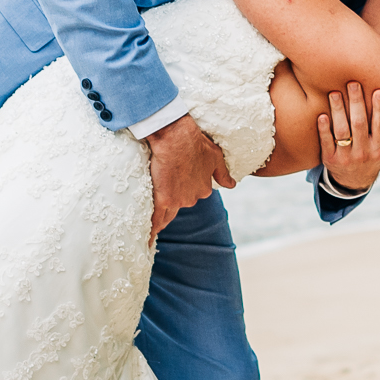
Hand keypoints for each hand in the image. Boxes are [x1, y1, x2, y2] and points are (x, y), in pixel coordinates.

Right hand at [145, 113, 234, 233]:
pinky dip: (152, 231)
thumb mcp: (215, 157)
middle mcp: (193, 198)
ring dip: (161, 220)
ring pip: (168, 215)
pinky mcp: (162, 199)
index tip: (178, 183)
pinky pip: (156, 220)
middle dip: (173, 199)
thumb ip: (223, 173)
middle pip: (180, 203)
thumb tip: (232, 185)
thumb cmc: (196, 142)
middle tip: (162, 191)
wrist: (176, 137)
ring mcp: (178, 200)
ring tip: (153, 227)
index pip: (195, 194)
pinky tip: (146, 243)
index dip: (185, 188)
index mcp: (205, 188)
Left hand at [315, 86, 379, 193]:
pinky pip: (326, 142)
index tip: (379, 90)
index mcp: (379, 147)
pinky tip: (322, 115)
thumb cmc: (374, 155)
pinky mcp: (330, 159)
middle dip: (357, 103)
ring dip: (338, 111)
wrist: (354, 181)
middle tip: (353, 83)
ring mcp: (346, 156)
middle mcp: (364, 152)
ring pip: (342, 131)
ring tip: (334, 93)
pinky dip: (324, 129)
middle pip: (359, 124)